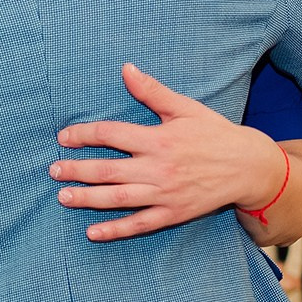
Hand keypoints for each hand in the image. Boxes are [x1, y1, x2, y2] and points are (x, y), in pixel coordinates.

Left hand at [49, 63, 275, 241]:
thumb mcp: (185, 108)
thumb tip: (125, 69)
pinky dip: (115, 230)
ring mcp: (165, 194)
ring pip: (119, 198)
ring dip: (88, 198)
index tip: (63, 137)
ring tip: (63, 197)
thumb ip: (152, 92)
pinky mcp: (173, 214)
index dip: (84, 135)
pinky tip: (92, 232)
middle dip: (77, 170)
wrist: (248, 167)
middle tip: (53, 170)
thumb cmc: (214, 134)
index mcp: (159, 139)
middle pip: (109, 169)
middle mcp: (158, 168)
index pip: (112, 134)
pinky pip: (139, 224)